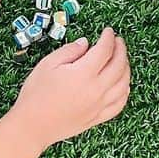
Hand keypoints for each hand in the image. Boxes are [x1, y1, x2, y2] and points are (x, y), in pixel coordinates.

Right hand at [13, 27, 129, 147]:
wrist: (32, 126)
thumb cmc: (36, 94)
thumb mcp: (48, 64)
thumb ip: (70, 50)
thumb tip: (86, 43)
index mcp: (84, 73)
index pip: (105, 50)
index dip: (109, 38)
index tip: (108, 31)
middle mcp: (96, 89)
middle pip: (119, 65)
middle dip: (121, 50)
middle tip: (118, 41)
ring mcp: (99, 105)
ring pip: (124, 84)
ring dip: (126, 68)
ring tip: (122, 59)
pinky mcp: (98, 118)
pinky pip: (119, 104)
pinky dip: (125, 91)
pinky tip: (123, 85)